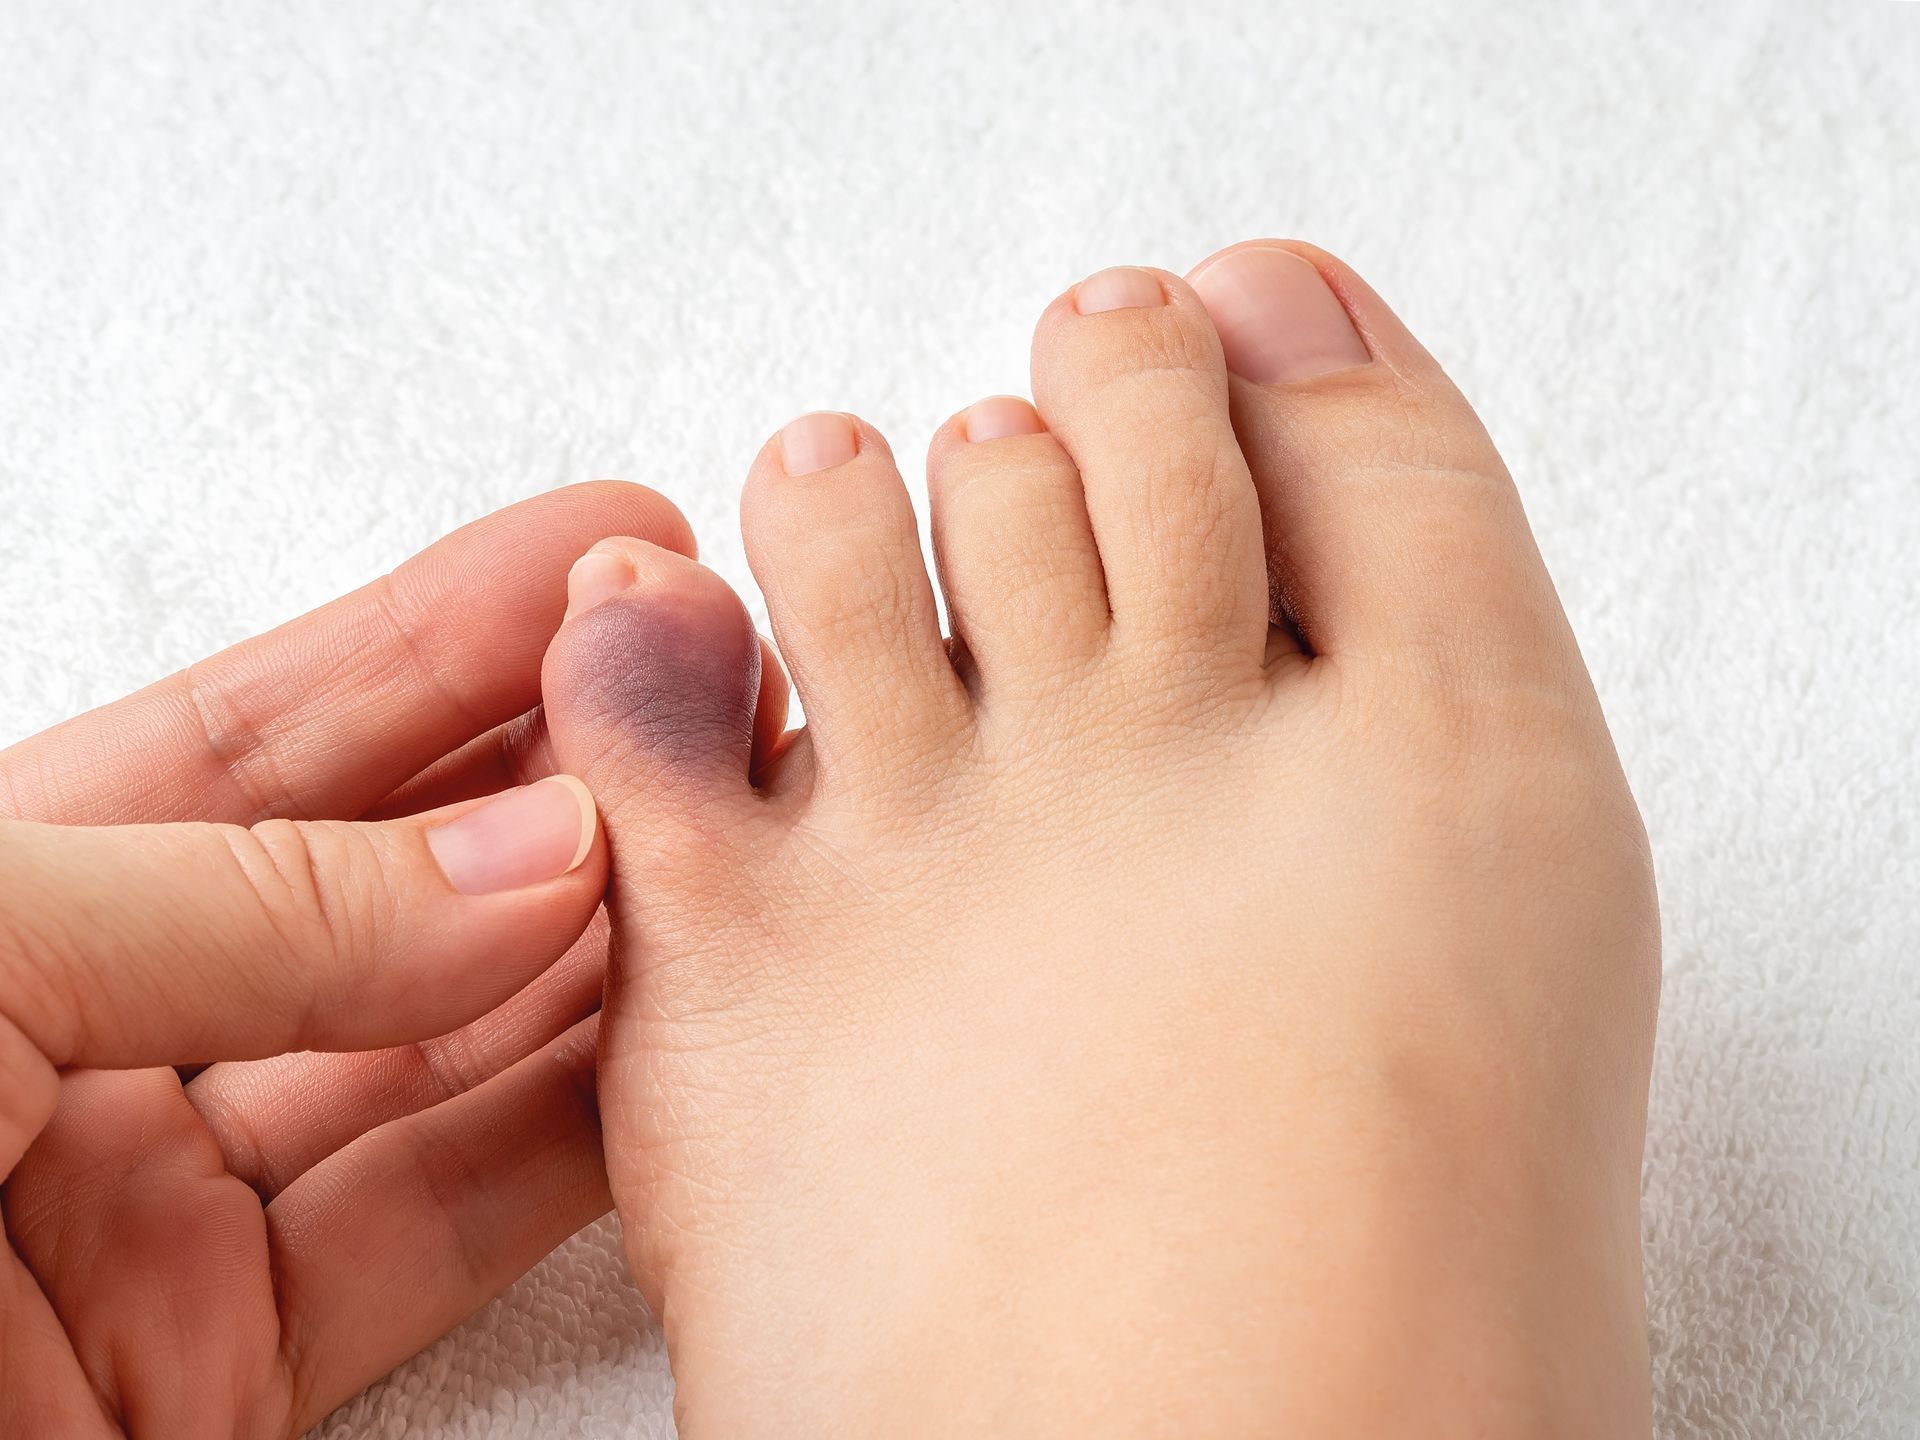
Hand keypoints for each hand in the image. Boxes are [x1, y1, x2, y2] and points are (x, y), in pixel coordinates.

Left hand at [0, 483, 782, 1437]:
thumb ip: (238, 907)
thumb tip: (529, 861)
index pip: (250, 743)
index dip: (437, 634)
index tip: (604, 553)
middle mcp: (66, 1055)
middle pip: (369, 885)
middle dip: (549, 774)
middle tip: (714, 682)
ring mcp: (145, 1224)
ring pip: (432, 1055)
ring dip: (597, 947)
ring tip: (741, 831)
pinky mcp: (213, 1381)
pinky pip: (432, 1229)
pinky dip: (565, 1133)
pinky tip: (671, 1028)